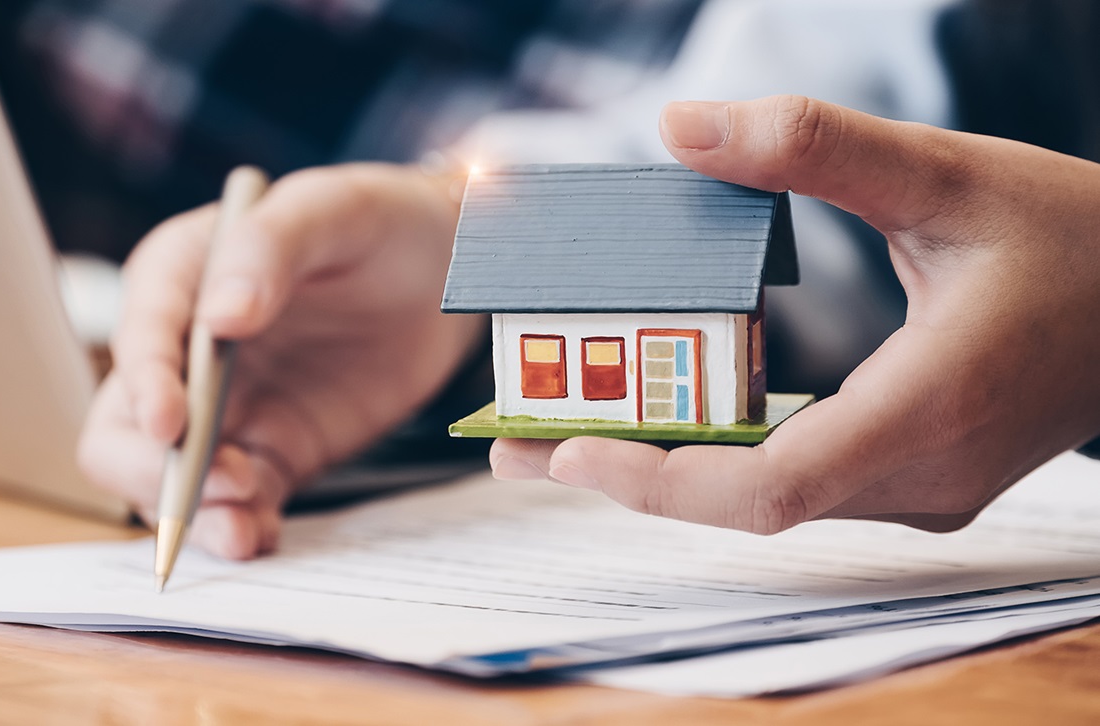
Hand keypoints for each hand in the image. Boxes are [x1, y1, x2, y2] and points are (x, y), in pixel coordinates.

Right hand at [79, 163, 482, 557]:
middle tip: (218, 486)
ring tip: (242, 531)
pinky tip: (261, 535)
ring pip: (173, 479)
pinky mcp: (274, 449)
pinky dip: (240, 525)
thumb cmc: (379, 221)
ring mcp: (228, 409)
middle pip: (125, 426)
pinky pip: (238, 501)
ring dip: (195, 512)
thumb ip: (269, 249)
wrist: (445, 271)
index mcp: (181, 277)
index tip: (172, 424)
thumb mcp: (330, 209)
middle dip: (154, 469)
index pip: (140, 336)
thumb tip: (219, 318)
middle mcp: (187, 352)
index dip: (144, 383)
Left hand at [492, 95, 1099, 533]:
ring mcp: (917, 487)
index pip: (766, 490)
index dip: (658, 482)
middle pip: (742, 503)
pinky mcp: (913, 474)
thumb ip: (818, 148)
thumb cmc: (1074, 238)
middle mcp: (915, 474)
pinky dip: (719, 456)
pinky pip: (795, 481)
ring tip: (561, 430)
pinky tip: (660, 421)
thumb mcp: (950, 176)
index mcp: (923, 412)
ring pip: (765, 499)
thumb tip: (683, 124)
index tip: (564, 451)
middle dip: (626, 473)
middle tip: (515, 438)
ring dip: (664, 468)